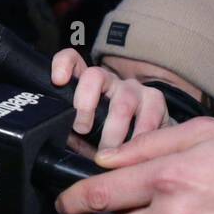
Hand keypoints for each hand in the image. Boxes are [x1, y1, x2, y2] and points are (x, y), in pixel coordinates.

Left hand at [50, 48, 168, 153]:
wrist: (149, 142)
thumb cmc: (109, 138)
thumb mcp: (85, 135)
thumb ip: (74, 135)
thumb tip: (64, 143)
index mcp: (88, 85)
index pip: (73, 61)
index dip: (63, 64)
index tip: (58, 80)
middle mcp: (110, 81)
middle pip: (95, 76)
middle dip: (85, 107)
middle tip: (82, 130)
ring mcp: (134, 88)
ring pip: (122, 102)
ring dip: (113, 131)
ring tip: (108, 152)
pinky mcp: (156, 101)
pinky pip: (149, 117)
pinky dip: (139, 138)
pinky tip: (133, 150)